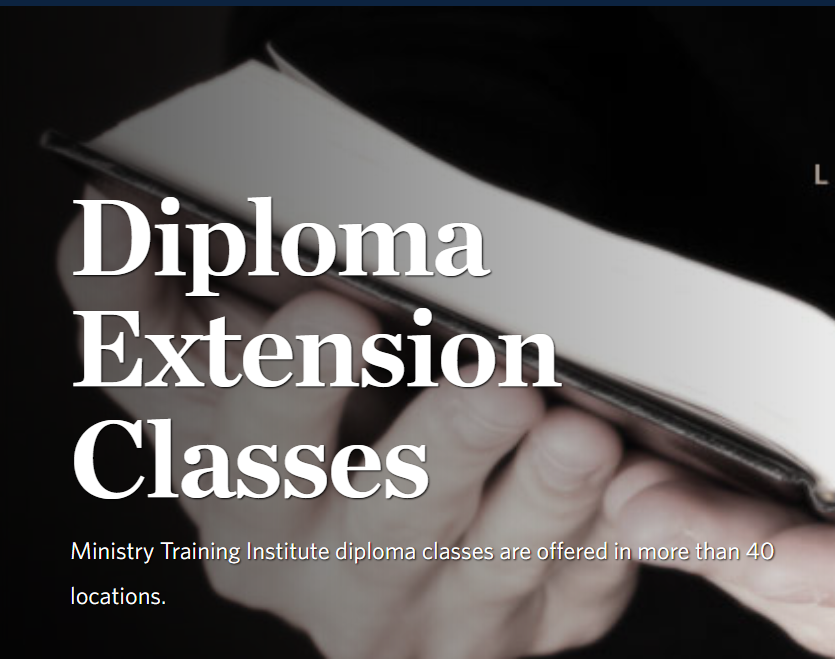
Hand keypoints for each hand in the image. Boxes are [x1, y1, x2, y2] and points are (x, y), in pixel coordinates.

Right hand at [59, 193, 642, 655]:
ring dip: (545, 501)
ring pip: (497, 567)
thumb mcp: (192, 365)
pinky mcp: (539, 621)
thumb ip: (138, 295)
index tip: (335, 305)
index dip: (283, 377)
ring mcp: (436, 611)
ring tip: (585, 434)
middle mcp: (328, 567)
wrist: (372, 547)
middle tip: (500, 382)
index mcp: (232, 483)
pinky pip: (590, 586)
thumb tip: (111, 220)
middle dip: (439, 452)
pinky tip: (650, 478)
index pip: (237, 434)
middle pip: (381, 521)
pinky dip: (621, 536)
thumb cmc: (290, 426)